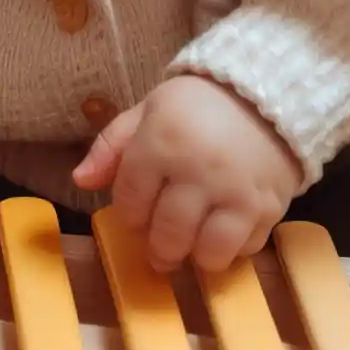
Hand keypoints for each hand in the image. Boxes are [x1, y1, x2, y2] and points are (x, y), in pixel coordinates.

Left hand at [71, 73, 301, 273]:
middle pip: (168, 233)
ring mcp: (239, 193)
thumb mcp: (146, 111)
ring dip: (195, 256)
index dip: (129, 215)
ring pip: (209, 252)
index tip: (136, 215)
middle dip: (159, 248)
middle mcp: (200, 172)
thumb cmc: (196, 105)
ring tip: (191, 246)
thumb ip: (110, 146)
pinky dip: (233, 249)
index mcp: (162, 144)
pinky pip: (246, 247)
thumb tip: (79, 181)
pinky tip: (224, 232)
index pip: (130, 201)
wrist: (265, 94)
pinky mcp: (270, 207)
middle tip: (160, 248)